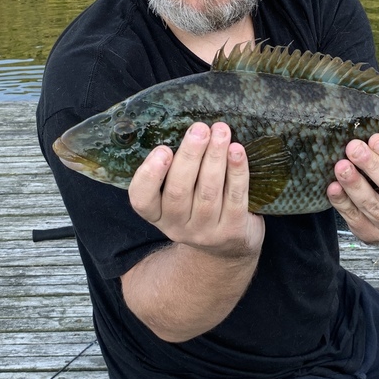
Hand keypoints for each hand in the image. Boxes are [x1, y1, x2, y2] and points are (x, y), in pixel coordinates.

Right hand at [128, 122, 264, 258]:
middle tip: (199, 129)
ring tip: (221, 132)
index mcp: (158, 214)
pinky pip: (235, 198)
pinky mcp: (232, 232)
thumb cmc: (200, 208)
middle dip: (190, 155)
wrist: (228, 249)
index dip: (149, 175)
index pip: (141, 200)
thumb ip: (176, 170)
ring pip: (208, 192)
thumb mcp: (179, 197)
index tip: (162, 150)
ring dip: (215, 157)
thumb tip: (188, 129)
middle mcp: (177, 227)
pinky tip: (237, 151)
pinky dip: (237, 172)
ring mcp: (205, 232)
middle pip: (178, 190)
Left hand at [326, 134, 378, 244]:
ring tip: (341, 166)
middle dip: (373, 166)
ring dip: (355, 184)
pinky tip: (334, 187)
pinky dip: (343, 202)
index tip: (376, 139)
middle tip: (354, 148)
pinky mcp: (372, 234)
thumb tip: (367, 140)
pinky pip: (355, 218)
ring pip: (373, 205)